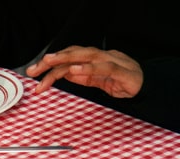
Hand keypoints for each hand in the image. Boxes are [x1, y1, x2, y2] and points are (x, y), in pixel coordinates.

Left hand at [27, 47, 142, 98]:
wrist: (145, 85)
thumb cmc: (122, 81)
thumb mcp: (96, 81)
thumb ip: (82, 77)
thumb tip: (65, 74)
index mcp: (93, 60)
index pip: (69, 57)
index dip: (51, 63)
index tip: (34, 72)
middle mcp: (100, 57)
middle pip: (73, 53)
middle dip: (52, 60)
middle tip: (35, 68)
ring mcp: (111, 61)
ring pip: (85, 56)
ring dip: (66, 58)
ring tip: (49, 62)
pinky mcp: (120, 71)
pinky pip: (102, 68)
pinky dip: (88, 68)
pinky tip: (74, 69)